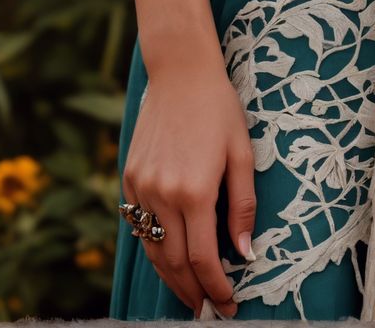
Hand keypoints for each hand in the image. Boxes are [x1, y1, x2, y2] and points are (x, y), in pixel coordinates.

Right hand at [123, 43, 257, 317]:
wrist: (180, 71)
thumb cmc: (218, 109)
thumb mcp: (242, 154)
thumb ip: (242, 207)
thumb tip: (245, 254)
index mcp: (194, 191)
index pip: (203, 260)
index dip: (216, 289)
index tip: (228, 306)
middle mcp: (162, 194)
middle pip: (174, 263)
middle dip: (192, 292)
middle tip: (207, 310)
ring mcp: (141, 186)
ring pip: (153, 249)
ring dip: (170, 277)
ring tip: (189, 293)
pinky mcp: (129, 176)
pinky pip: (139, 224)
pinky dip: (154, 246)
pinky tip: (169, 254)